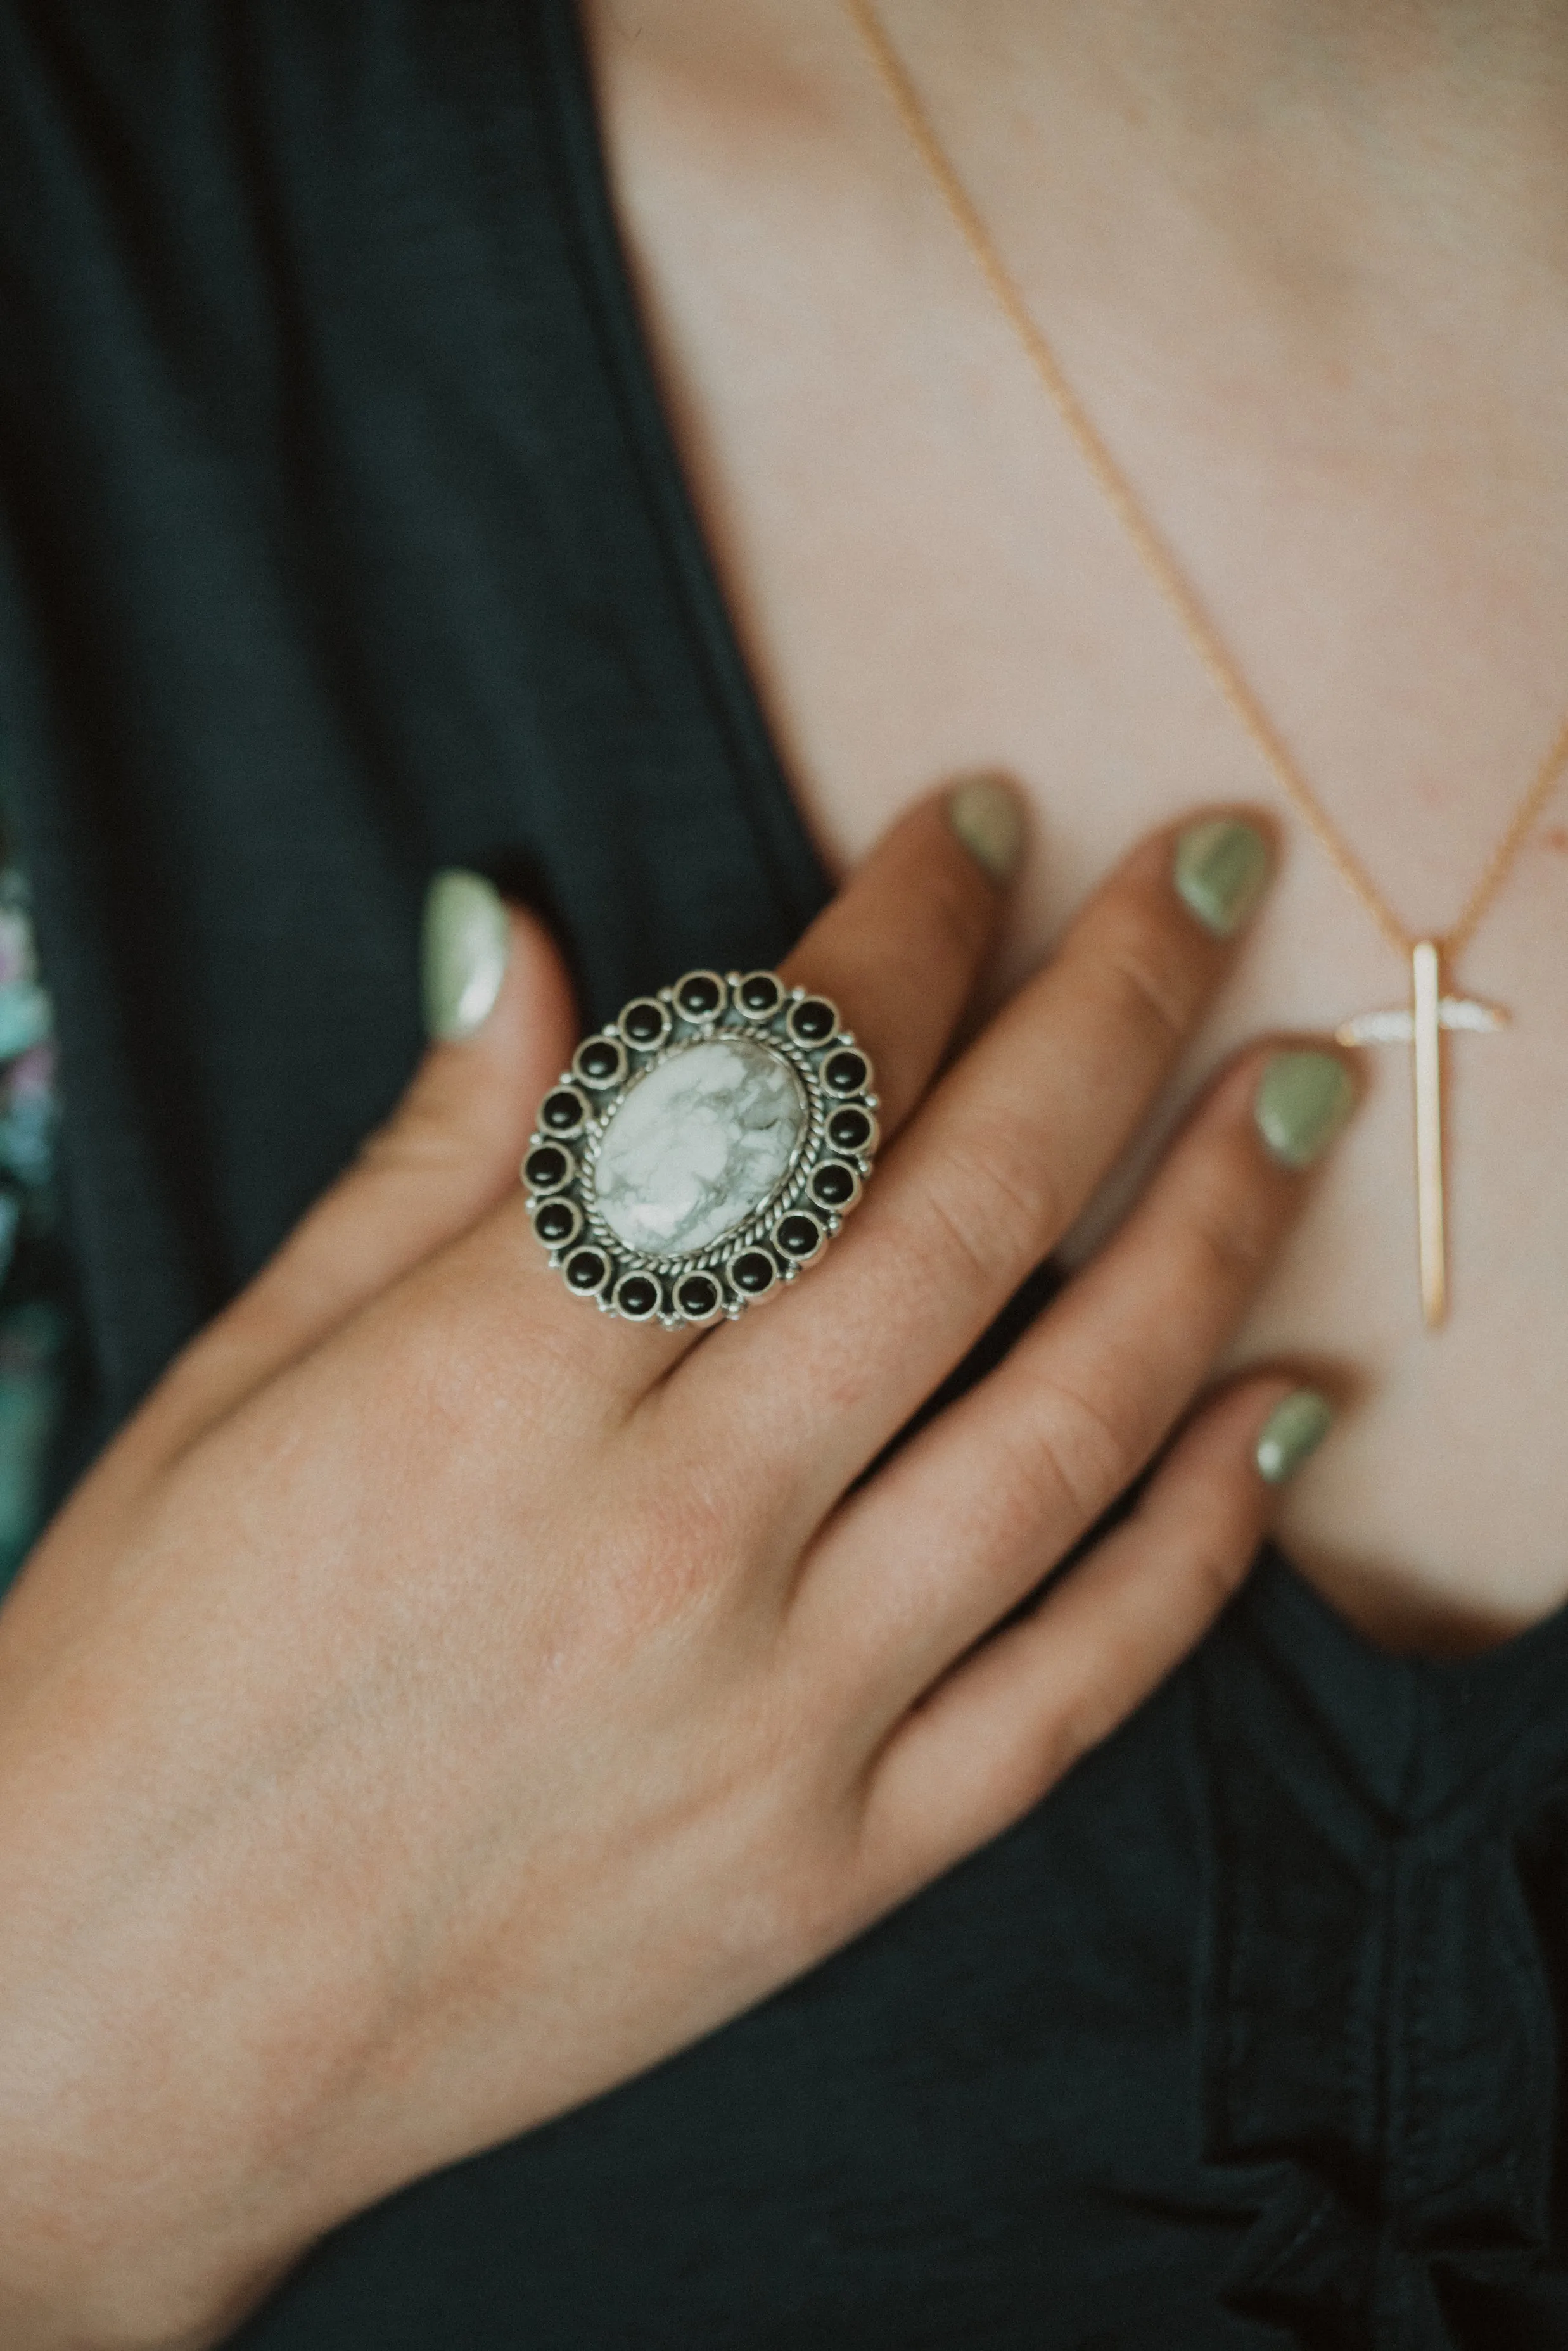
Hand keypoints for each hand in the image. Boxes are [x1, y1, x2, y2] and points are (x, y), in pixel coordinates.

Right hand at [0, 790, 1353, 2347]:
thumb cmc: (136, 1685)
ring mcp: (775, 1719)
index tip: (978, 829)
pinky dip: (1207, 1540)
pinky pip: (1077, 1686)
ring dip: (1210, 1235)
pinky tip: (1290, 1408)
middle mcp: (669, 1538)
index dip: (904, 927)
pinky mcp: (828, 1872)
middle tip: (1209, 882)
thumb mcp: (232, 1387)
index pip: (776, 1092)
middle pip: (964, 1215)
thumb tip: (525, 941)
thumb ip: (424, 1166)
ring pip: (1066, 1427)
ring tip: (1295, 1097)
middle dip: (1113, 1012)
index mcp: (497, 1386)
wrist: (108, 2029)